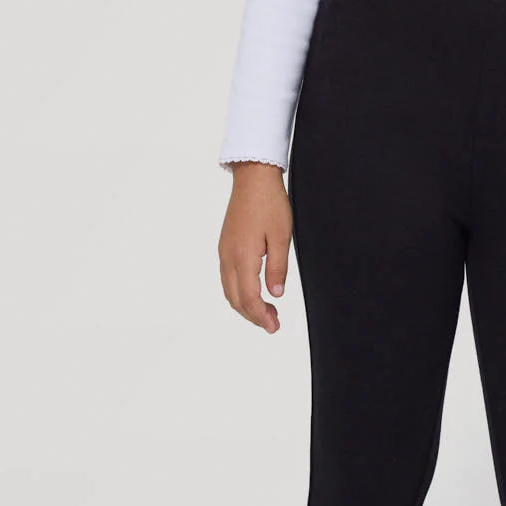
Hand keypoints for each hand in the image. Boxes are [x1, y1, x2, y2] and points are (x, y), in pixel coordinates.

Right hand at [219, 163, 292, 332]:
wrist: (253, 178)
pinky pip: (227, 278)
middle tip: (273, 324)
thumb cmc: (270, 203)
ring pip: (229, 290)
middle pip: (235, 299)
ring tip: (266, 312)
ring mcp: (224, 251)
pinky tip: (254, 293)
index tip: (274, 326)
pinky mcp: (225, 246)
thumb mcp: (281, 236)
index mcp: (243, 256)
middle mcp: (228, 257)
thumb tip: (276, 294)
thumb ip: (278, 268)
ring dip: (245, 305)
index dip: (261, 316)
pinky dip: (239, 292)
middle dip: (253, 316)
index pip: (249, 297)